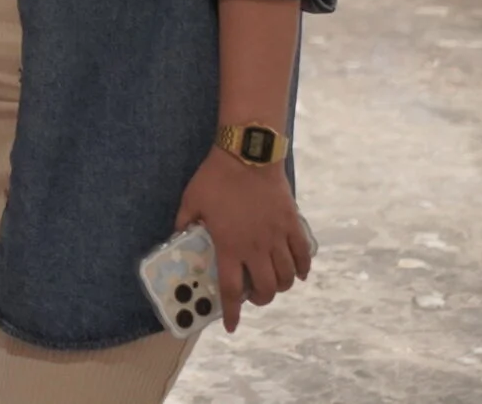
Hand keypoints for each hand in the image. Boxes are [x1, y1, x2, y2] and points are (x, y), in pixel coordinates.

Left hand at [174, 148, 312, 331]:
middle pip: (266, 289)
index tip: (231, 326)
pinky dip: (303, 268)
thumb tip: (178, 236)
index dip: (232, 312)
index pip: (232, 290)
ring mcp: (277, 237)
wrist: (248, 155)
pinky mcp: (292, 225)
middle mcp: (256, 248)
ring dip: (281, 287)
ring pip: (287, 277)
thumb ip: (183, 223)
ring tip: (273, 284)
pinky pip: (303, 255)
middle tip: (254, 298)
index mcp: (230, 246)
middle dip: (261, 301)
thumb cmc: (216, 178)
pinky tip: (298, 272)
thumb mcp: (190, 201)